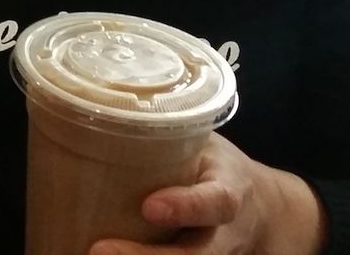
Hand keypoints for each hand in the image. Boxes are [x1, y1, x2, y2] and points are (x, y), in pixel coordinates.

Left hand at [88, 134, 323, 254]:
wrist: (260, 212)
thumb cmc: (217, 168)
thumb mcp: (207, 146)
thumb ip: (171, 138)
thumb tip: (109, 109)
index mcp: (229, 191)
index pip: (216, 203)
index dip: (184, 207)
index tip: (149, 207)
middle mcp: (221, 234)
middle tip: (99, 249)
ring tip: (89, 253)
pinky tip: (89, 252)